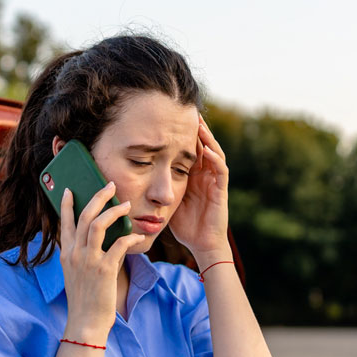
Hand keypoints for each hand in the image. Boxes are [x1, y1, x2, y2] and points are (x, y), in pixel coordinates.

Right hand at [58, 182, 147, 341]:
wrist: (85, 322)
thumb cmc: (84, 300)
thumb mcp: (76, 274)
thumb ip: (84, 255)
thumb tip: (103, 239)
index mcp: (66, 254)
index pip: (65, 222)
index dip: (68, 204)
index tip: (71, 190)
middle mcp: (75, 254)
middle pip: (84, 216)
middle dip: (98, 197)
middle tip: (110, 186)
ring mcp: (88, 261)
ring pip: (98, 224)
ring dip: (114, 211)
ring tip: (126, 205)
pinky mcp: (104, 269)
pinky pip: (119, 245)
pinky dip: (130, 237)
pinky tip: (138, 235)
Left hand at [170, 115, 230, 260]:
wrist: (202, 244)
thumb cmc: (185, 226)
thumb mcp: (168, 200)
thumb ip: (158, 187)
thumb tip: (135, 176)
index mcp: (193, 176)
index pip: (189, 150)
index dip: (182, 135)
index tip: (171, 119)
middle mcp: (205, 175)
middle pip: (203, 146)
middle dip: (196, 130)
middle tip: (187, 111)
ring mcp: (215, 182)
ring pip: (214, 153)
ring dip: (208, 138)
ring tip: (199, 124)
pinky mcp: (221, 191)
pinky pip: (221, 171)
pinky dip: (215, 159)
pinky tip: (207, 150)